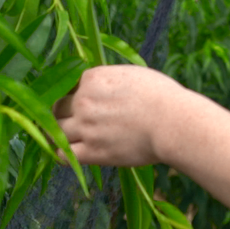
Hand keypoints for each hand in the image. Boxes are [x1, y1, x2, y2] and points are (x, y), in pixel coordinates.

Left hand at [55, 64, 200, 166]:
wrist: (173, 123)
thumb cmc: (162, 96)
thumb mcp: (132, 75)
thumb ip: (109, 79)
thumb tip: (101, 86)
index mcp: (93, 78)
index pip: (67, 84)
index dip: (72, 93)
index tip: (78, 100)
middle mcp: (83, 101)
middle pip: (56, 106)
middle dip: (63, 112)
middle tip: (72, 118)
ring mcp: (86, 127)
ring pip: (56, 130)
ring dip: (60, 132)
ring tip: (68, 135)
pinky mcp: (93, 152)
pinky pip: (64, 154)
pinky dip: (63, 153)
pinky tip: (69, 152)